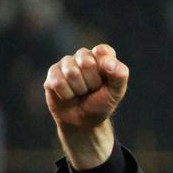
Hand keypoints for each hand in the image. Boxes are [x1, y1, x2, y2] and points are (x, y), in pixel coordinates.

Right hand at [44, 45, 128, 168]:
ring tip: (80, 93)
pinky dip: (66, 94)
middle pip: (86, 62)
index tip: (105, 80)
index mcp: (102, 56)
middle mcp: (83, 56)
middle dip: (92, 82)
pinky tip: (68, 95)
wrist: (82, 122)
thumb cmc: (101, 104)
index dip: (105, 68)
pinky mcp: (53, 73)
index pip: (103, 51)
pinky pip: (58, 81)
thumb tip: (107, 62)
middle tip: (92, 90)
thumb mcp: (116, 92)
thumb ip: (119, 75)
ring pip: (71, 72)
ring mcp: (66, 63)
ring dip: (79, 89)